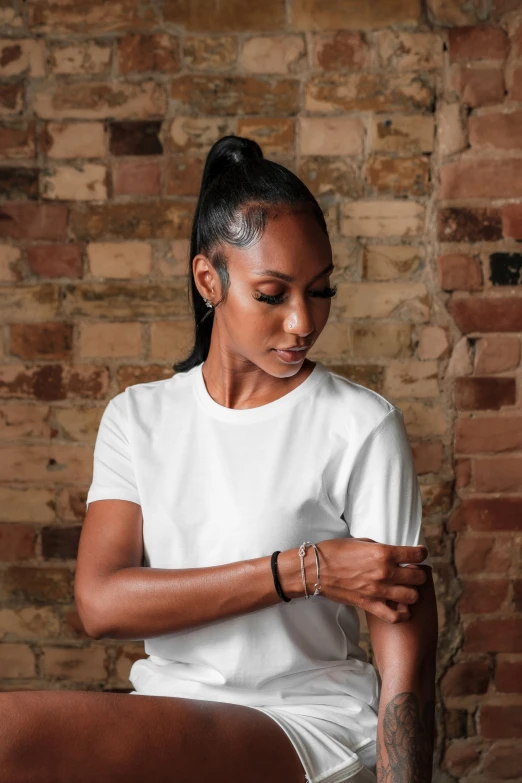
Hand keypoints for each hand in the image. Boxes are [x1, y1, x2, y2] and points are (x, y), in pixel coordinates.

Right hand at [313, 537, 427, 622]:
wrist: (315, 569)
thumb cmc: (334, 551)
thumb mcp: (361, 541)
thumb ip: (380, 548)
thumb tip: (394, 554)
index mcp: (383, 553)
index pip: (417, 555)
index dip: (421, 553)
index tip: (419, 554)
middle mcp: (384, 572)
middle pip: (418, 577)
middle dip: (417, 573)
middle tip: (410, 571)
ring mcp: (378, 591)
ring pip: (412, 596)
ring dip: (411, 591)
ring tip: (404, 588)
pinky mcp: (369, 605)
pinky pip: (395, 616)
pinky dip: (402, 613)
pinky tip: (399, 606)